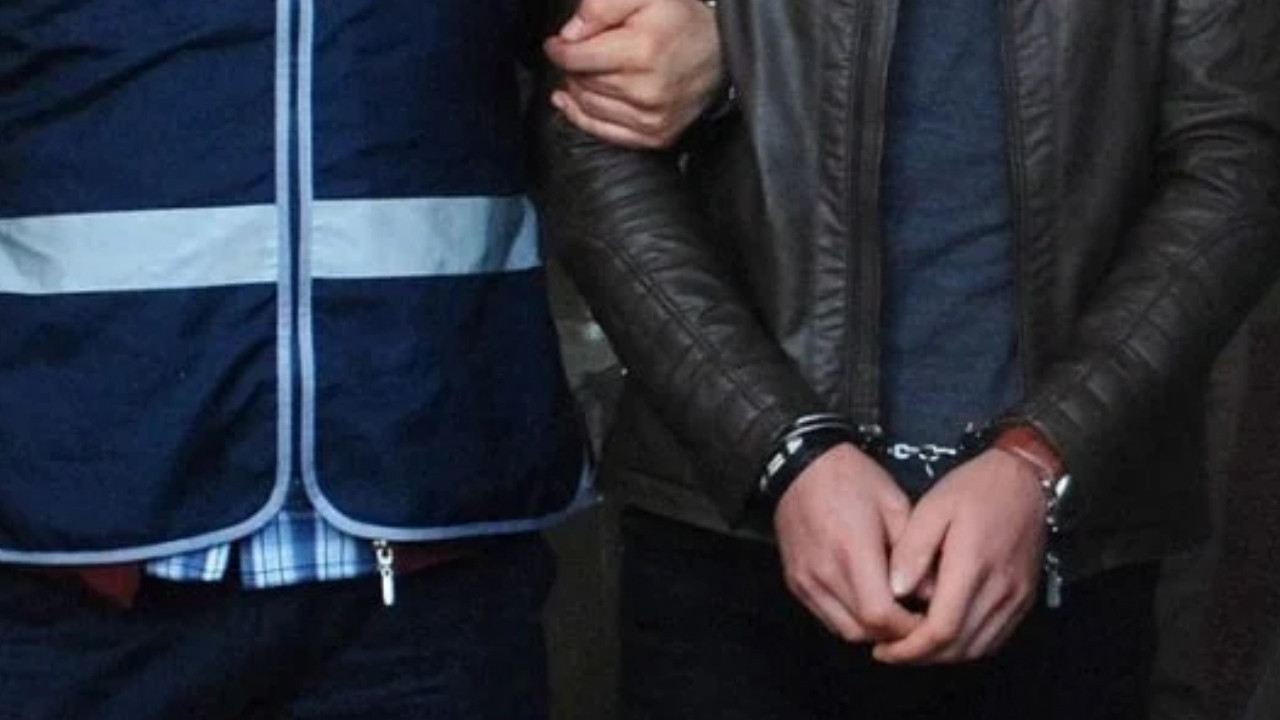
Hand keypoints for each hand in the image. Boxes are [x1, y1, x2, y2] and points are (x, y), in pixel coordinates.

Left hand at [544, 0, 723, 148]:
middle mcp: (647, 91)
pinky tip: (572, 103)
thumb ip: (601, 6)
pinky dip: (582, 118)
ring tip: (585, 72)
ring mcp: (651, 118)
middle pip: (581, 82)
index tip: (557, 44)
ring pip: (588, 107)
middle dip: (572, 67)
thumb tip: (569, 35)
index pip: (576, 58)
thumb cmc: (680, 21)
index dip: (559, 49)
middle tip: (579, 53)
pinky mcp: (655, 135)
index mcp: (642, 52)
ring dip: (578, 90)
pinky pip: (603, 133)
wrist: (720, 53)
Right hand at [774, 443, 921, 642]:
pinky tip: (865, 600)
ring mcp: (806, 581)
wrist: (801, 465)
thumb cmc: (852, 480)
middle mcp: (825, 573)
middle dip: (893, 632)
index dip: (907, 627)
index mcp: (852, 552)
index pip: (880, 615)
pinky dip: (850, 618)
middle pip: (863, 631)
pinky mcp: (796, 583)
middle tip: (914, 616)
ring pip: (844, 630)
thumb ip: (915, 552)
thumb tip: (933, 594)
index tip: (926, 618)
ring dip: (871, 629)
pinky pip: (827, 617)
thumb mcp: (895, 505)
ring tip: (891, 610)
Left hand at [873, 449, 1047, 664]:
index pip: (942, 628)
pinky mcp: (1024, 599)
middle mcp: (1000, 587)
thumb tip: (896, 590)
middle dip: (920, 657)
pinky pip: (994, 638)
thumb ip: (913, 549)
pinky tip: (944, 637)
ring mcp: (1016, 597)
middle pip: (958, 646)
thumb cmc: (976, 489)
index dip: (910, 648)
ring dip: (942, 656)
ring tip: (911, 647)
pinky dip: (966, 646)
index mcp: (973, 564)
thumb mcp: (933, 507)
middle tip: (890, 651)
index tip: (883, 648)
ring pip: (977, 648)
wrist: (1027, 480)